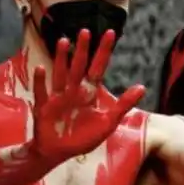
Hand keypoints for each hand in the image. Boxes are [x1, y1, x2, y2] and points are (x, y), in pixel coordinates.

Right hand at [31, 29, 144, 161]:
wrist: (59, 152)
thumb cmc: (83, 138)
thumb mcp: (108, 123)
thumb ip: (123, 105)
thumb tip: (143, 87)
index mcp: (89, 93)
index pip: (98, 68)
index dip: (104, 51)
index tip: (110, 33)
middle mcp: (74, 90)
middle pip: (79, 66)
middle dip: (82, 50)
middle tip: (85, 31)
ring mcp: (58, 97)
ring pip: (60, 73)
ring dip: (61, 59)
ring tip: (64, 41)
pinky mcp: (44, 107)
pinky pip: (42, 92)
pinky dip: (41, 81)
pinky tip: (41, 68)